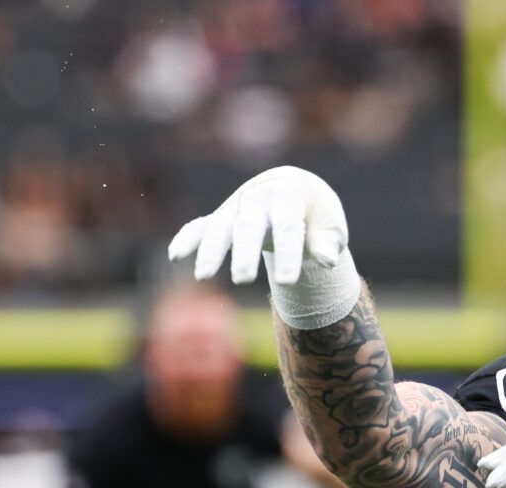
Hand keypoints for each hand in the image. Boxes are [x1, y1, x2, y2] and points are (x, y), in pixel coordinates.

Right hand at [168, 166, 347, 285]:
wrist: (297, 188)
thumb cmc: (318, 214)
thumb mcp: (330, 227)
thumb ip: (327, 243)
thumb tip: (328, 260)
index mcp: (289, 198)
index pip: (289, 227)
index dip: (289, 254)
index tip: (287, 282)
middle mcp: (258, 200)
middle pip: (249, 227)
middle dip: (245, 253)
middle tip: (244, 279)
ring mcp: (237, 208)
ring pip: (220, 227)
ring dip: (210, 250)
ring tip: (203, 277)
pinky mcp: (223, 217)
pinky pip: (201, 226)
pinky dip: (188, 238)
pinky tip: (175, 256)